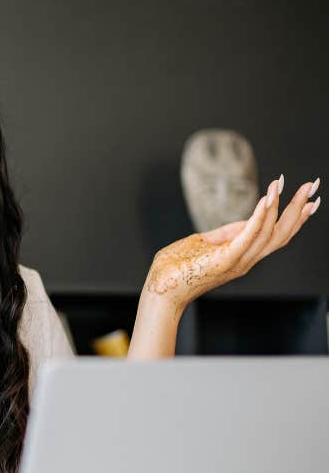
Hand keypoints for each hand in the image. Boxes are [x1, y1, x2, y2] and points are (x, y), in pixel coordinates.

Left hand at [145, 175, 319, 310]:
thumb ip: (224, 234)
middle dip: (298, 208)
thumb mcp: (204, 243)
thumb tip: (244, 221)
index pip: (276, 235)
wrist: (159, 289)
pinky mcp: (225, 259)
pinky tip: (267, 199)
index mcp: (241, 256)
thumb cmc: (175, 269)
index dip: (295, 217)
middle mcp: (245, 260)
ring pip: (269, 232)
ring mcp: (237, 261)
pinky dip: (260, 217)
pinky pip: (248, 235)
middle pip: (281, 233)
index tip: (311, 198)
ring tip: (285, 184)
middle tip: (313, 184)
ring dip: (279, 206)